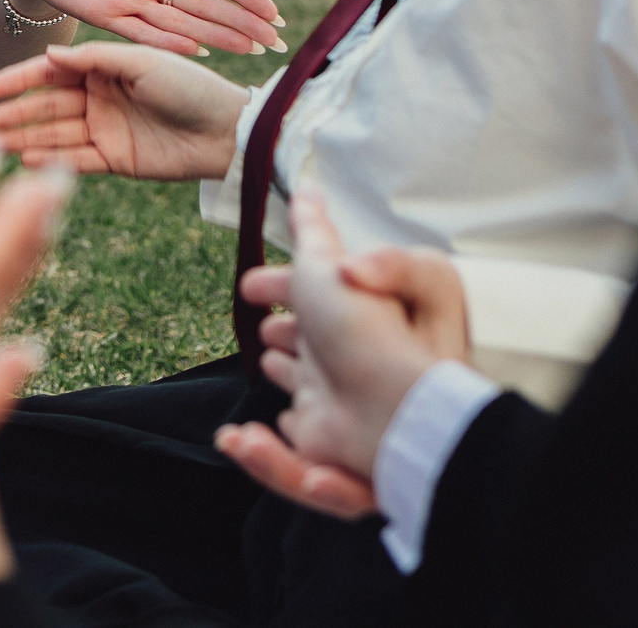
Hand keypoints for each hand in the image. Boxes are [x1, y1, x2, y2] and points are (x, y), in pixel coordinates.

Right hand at [0, 43, 252, 178]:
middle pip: (48, 105)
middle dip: (16, 114)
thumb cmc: (189, 87)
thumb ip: (95, 59)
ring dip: (26, 138)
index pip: (52, 72)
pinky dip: (52, 161)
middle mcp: (99, 96)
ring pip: (56, 133)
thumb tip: (51, 54)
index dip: (21, 79)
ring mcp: (105, 128)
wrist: (226, 131)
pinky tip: (26, 161)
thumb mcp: (141, 63)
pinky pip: (76, 159)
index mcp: (104, 67)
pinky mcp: (115, 159)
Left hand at [13, 0, 285, 57]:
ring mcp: (131, 2)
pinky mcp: (106, 18)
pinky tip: (195, 51)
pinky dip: (167, 41)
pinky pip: (141, 32)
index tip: (272, 10)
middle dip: (240, 23)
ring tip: (249, 51)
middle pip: (205, 5)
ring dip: (215, 37)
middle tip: (275, 42)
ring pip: (181, 23)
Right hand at [212, 194, 471, 519]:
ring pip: (301, 388)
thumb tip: (306, 189)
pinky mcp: (324, 443)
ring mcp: (338, 401)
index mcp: (351, 311)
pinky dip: (268, 450)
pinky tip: (245, 435)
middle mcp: (347, 356)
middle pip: (308, 341)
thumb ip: (313, 229)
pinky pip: (293, 446)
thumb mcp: (332, 265)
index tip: (251, 285)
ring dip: (276, 373)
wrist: (392, 414)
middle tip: (258, 323)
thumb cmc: (371, 334)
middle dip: (280, 333)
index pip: (313, 293)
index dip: (282, 284)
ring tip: (257, 365)